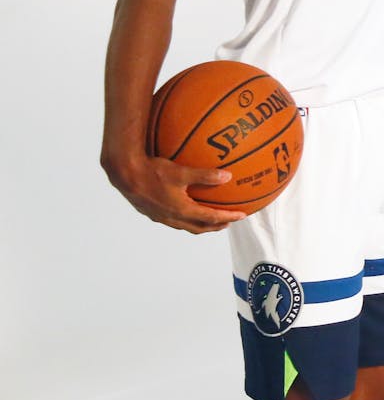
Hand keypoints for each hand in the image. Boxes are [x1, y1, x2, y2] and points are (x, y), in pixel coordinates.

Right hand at [102, 152, 245, 233]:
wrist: (124, 175)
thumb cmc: (152, 172)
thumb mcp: (182, 172)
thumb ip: (205, 175)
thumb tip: (228, 176)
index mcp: (181, 210)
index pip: (210, 218)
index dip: (228, 218)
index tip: (242, 216)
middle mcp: (171, 217)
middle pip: (198, 227)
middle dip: (215, 226)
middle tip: (228, 222)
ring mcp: (160, 216)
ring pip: (185, 225)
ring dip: (200, 224)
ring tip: (210, 219)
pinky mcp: (151, 212)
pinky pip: (173, 219)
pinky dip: (186, 217)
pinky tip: (185, 206)